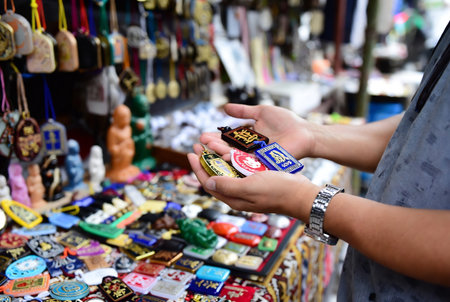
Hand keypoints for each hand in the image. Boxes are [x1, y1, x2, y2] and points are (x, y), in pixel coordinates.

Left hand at [187, 144, 319, 220]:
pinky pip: (239, 168)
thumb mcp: (249, 187)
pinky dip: (232, 158)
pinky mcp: (258, 179)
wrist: (301, 193)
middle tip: (198, 145)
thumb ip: (227, 186)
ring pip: (227, 170)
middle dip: (205, 160)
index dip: (198, 168)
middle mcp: (238, 194)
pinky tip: (231, 148)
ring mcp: (248, 187)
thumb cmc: (277, 191)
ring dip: (217, 157)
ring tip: (211, 144)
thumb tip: (207, 182)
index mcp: (233, 198)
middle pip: (216, 176)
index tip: (191, 153)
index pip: (208, 183)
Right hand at [200, 103, 315, 159]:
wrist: (304, 132)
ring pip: (235, 156)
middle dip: (213, 146)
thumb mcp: (261, 112)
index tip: (202, 136)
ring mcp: (256, 158)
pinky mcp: (263, 163)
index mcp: (248, 140)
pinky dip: (237, 159)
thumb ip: (243, 111)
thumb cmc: (287, 122)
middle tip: (200, 143)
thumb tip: (224, 108)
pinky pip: (247, 162)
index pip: (227, 140)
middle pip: (227, 149)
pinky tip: (225, 155)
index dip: (215, 138)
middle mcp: (249, 150)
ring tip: (208, 148)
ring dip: (220, 152)